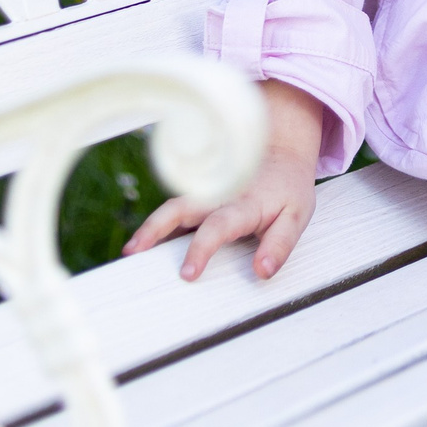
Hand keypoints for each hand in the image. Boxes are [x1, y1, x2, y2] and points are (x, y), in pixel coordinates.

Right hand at [123, 79, 324, 279]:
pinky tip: (146, 246)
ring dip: (150, 228)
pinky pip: (177, 212)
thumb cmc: (288, 189)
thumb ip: (279, 245)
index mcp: (243, 204)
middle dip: (154, 229)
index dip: (201, 248)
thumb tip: (262, 272)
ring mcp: (206, 196)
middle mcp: (218, 197)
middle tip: (133, 253)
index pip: (218, 226)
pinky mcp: (200, 198)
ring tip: (131, 251)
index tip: (187, 273)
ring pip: (172, 208)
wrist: (282, 153)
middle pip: (180, 209)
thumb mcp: (296, 217)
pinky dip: (160, 228)